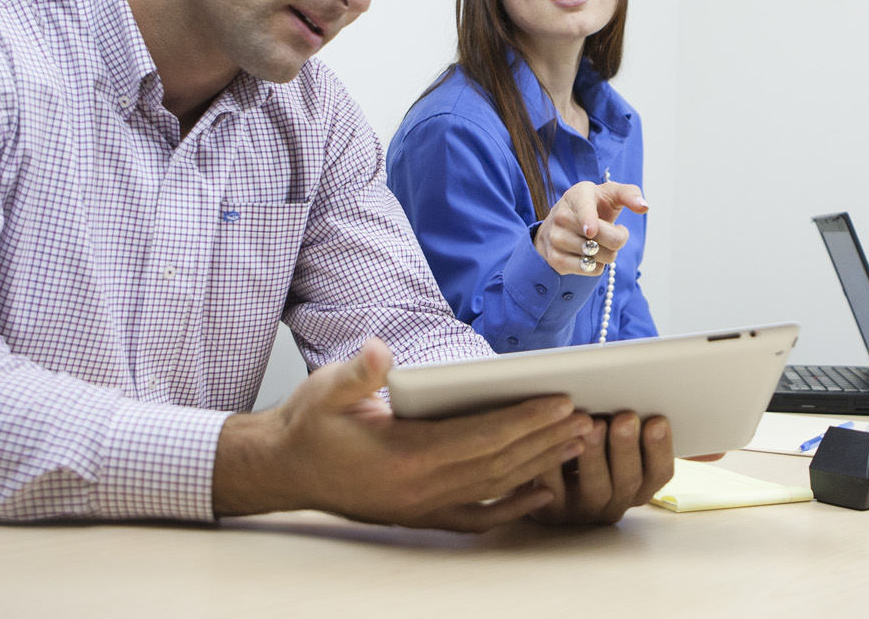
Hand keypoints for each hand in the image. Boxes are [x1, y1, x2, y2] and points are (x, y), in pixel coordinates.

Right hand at [213, 338, 596, 530]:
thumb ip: (357, 374)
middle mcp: (420, 489)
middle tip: (587, 417)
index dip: (524, 420)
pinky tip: (542, 492)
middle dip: (545, 439)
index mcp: (403, 456)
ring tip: (577, 442)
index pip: (480, 437)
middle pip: (499, 464)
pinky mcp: (421, 514)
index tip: (560, 401)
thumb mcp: (325, 390)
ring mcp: (423, 507)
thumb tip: (378, 352)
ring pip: (495, 487)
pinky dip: (514, 506)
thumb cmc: (308, 425)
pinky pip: (478, 516)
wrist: (282, 469)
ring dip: (539, 465)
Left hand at [526, 412, 675, 524]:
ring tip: (594, 425)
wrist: (541, 486)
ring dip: (597, 456)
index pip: (659, 472)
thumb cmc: (586, 454)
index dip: (661, 448)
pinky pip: (555, 488)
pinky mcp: (552, 512)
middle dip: (627, 447)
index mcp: (639, 486)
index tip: (658, 421)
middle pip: (628, 481)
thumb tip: (644, 399)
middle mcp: (615, 502)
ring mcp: (584, 511)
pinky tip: (556, 441)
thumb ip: (626, 429)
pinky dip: (556, 463)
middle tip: (626, 419)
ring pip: (596, 489)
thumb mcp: (612, 446)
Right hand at [533, 180, 647, 276]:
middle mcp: (562, 215)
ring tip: (597, 241)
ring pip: (599, 257)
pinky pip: (590, 269)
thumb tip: (643, 207)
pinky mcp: (555, 259)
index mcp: (578, 195)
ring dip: (607, 253)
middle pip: (605, 238)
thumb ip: (630, 194)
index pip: (584, 208)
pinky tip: (588, 252)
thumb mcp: (612, 194)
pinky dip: (597, 264)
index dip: (588, 220)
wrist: (562, 221)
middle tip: (613, 230)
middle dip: (619, 238)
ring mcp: (556, 238)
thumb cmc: (595, 205)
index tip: (590, 231)